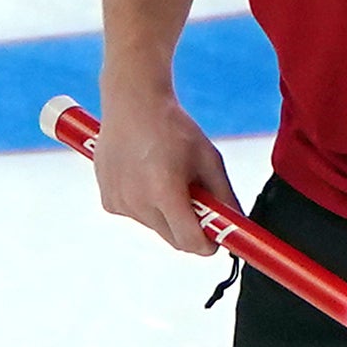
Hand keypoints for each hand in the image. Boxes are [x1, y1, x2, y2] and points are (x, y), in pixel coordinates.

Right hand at [89, 89, 245, 256]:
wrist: (132, 103)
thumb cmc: (173, 127)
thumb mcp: (208, 158)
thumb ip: (224, 196)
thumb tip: (237, 224)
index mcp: (164, 192)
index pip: (190, 241)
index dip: (209, 244)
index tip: (219, 238)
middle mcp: (138, 203)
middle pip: (174, 239)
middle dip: (191, 230)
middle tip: (201, 206)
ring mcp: (120, 204)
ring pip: (156, 228)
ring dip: (168, 216)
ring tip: (168, 180)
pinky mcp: (109, 201)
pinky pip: (137, 216)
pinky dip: (147, 206)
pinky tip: (146, 177)